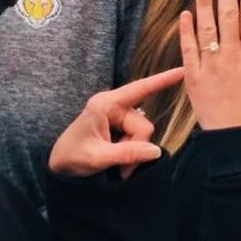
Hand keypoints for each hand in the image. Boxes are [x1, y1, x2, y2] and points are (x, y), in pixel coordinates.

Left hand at [47, 66, 184, 178]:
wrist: (58, 166)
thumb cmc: (71, 157)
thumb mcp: (97, 157)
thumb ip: (126, 153)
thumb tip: (156, 151)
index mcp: (105, 105)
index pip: (139, 89)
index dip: (162, 80)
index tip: (182, 70)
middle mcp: (113, 106)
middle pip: (143, 126)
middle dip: (137, 148)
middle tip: (121, 169)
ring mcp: (117, 117)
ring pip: (143, 135)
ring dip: (134, 153)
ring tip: (117, 167)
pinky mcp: (119, 127)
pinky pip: (137, 139)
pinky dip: (133, 153)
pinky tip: (120, 163)